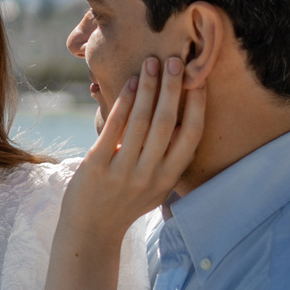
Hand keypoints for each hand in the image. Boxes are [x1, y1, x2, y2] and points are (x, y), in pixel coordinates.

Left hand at [66, 56, 203, 240]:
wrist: (90, 231)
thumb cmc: (125, 202)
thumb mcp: (156, 186)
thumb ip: (169, 159)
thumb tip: (183, 119)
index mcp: (169, 178)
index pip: (191, 136)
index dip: (196, 105)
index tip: (198, 79)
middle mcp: (150, 175)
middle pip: (167, 122)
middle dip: (172, 87)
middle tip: (174, 59)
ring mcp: (123, 172)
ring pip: (141, 121)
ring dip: (148, 88)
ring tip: (151, 64)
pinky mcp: (97, 167)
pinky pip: (113, 128)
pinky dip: (122, 102)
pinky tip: (128, 83)